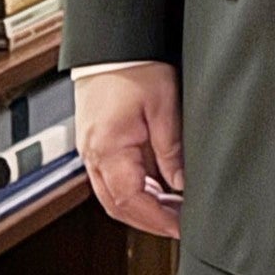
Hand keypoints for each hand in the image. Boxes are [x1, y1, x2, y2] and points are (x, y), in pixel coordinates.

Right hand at [74, 64, 183, 239]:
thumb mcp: (164, 107)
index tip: (179, 228)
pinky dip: (137, 188)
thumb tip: (182, 183)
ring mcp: (92, 150)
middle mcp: (93, 154)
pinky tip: (160, 188)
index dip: (155, 219)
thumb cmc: (135, 67)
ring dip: (143, 205)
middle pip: (117, 205)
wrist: (112, 46)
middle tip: (180, 225)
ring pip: (114, 194)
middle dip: (149, 220)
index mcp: (108, 148)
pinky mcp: (97, 142)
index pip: (130, 200)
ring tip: (176, 208)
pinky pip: (113, 177)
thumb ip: (172, 149)